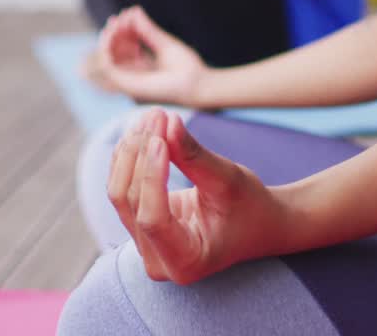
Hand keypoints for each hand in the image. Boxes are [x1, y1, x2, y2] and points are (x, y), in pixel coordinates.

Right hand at [94, 7, 206, 106]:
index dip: (122, 30)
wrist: (198, 83)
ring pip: (105, 59)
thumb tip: (134, 11)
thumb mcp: (165, 43)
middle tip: (120, 18)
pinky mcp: (128, 85)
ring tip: (116, 24)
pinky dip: (105, 50)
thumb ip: (148, 30)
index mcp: (143, 65)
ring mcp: (130, 80)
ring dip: (107, 40)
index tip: (128, 14)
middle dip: (113, 33)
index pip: (124, 47)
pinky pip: (107, 67)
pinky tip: (111, 34)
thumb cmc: (186, 67)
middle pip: (114, 52)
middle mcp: (134, 74)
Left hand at [109, 108, 289, 283]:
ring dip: (132, 150)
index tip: (161, 137)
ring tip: (153, 116)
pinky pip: (122, 187)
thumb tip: (167, 122)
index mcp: (185, 262)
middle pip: (131, 201)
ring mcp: (144, 244)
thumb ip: (194, 156)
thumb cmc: (249, 206)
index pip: (153, 219)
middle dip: (141, 153)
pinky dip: (130, 156)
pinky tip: (143, 128)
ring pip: (120, 192)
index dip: (151, 175)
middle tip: (159, 114)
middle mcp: (157, 260)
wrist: (256, 222)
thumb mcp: (227, 180)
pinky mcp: (138, 225)